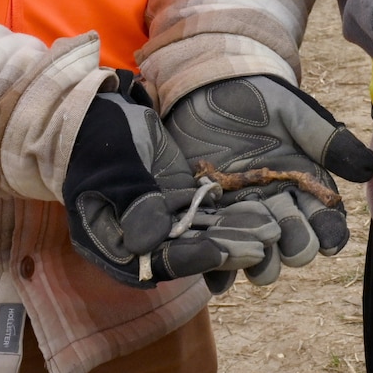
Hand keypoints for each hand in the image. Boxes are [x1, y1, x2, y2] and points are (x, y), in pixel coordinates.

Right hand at [62, 73, 278, 288]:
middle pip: (188, 252)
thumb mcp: (115, 167)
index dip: (191, 258)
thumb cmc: (99, 138)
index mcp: (114, 244)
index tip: (222, 252)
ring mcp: (163, 221)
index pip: (157, 261)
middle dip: (225, 249)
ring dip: (236, 233)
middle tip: (262, 246)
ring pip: (204, 233)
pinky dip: (234, 213)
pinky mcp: (180, 201)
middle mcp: (141, 241)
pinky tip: (265, 211)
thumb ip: (133, 202)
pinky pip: (209, 212)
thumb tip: (148, 243)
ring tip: (272, 230)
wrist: (101, 111)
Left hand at [165, 74, 372, 281]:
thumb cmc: (258, 99)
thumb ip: (328, 142)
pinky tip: (219, 278)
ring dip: (260, 264)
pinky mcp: (208, 217)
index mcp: (305, 184)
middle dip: (296, 249)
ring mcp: (241, 214)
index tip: (330, 242)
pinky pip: (215, 249)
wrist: (207, 90)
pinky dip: (218, 268)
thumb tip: (370, 170)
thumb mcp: (296, 114)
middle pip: (294, 242)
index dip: (330, 233)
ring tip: (256, 261)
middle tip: (291, 247)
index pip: (325, 218)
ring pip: (258, 253)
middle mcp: (277, 205)